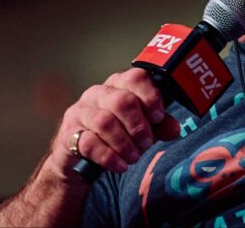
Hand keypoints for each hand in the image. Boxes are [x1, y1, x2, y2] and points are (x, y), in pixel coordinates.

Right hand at [49, 68, 179, 181]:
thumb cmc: (117, 135)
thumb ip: (160, 126)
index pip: (136, 77)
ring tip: (135, 157)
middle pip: (122, 101)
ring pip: (105, 122)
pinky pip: (90, 143)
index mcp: (118, 84)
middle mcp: (98, 93)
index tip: (159, 117)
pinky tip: (121, 166)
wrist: (81, 159)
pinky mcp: (68, 133)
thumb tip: (175, 128)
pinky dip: (110, 157)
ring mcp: (80, 112)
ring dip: (125, 143)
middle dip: (139, 125)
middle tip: (147, 143)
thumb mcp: (142, 128)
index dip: (150, 97)